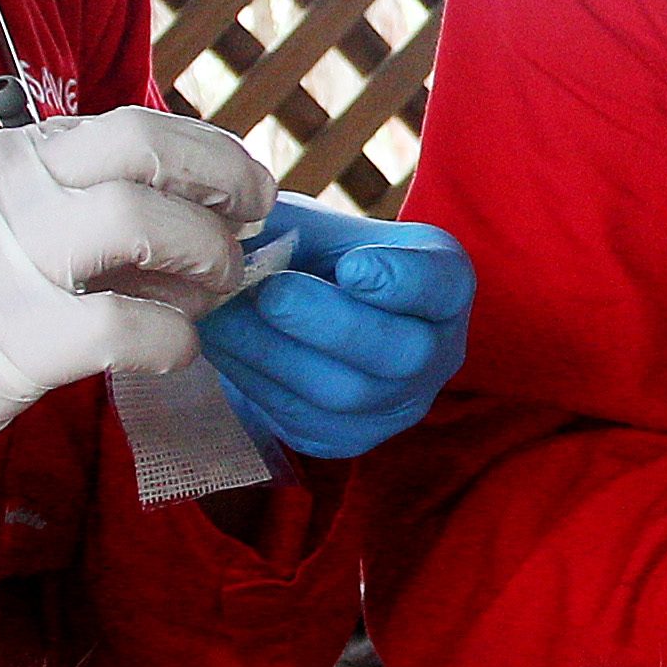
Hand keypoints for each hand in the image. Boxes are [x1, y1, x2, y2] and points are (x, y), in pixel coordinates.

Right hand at [0, 109, 268, 536]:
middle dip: (222, 176)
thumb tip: (150, 234)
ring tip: (213, 296)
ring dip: (207, 257)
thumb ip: (33, 221)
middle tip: (251, 221)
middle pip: (143, 142)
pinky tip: (175, 356)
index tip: (231, 189)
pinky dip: (176, 340)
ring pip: (145, 218)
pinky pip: (128, 327)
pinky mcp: (1, 348)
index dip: (196, 153)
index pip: (115, 126)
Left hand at [200, 201, 473, 458]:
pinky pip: (303, 419)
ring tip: (223, 315)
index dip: (400, 280)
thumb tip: (237, 237)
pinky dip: (255, 379)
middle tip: (270, 293)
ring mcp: (396, 404)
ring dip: (274, 352)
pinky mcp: (347, 438)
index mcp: (444, 283)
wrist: (302, 321)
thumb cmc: (316, 261)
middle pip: (401, 353)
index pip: (440, 286)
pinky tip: (223, 344)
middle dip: (330, 323)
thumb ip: (290, 229)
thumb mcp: (315, 228)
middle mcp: (436, 351)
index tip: (352, 265)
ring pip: (344, 394)